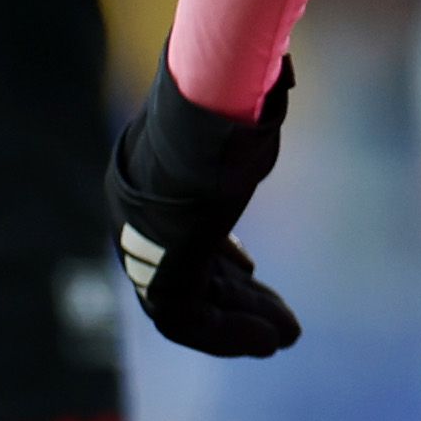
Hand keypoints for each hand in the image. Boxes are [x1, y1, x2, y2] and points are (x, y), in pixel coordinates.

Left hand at [107, 58, 302, 357]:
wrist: (207, 111)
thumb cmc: (227, 98)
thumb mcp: (232, 114)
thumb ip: (243, 122)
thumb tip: (278, 80)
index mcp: (146, 187)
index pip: (178, 237)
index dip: (218, 260)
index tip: (252, 273)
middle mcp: (138, 224)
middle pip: (190, 276)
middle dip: (239, 302)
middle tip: (281, 325)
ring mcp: (147, 250)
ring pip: (191, 305)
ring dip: (239, 324)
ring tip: (283, 339)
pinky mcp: (164, 272)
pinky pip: (190, 320)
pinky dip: (230, 334)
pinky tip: (269, 337)